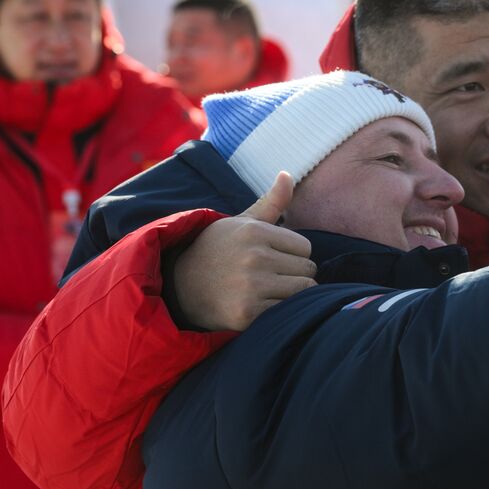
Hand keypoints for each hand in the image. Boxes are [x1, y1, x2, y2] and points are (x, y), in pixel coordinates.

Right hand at [172, 172, 317, 331]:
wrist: (180, 287)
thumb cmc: (218, 251)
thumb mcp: (240, 223)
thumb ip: (270, 202)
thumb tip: (287, 174)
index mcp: (254, 232)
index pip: (305, 247)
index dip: (292, 254)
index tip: (274, 258)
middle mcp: (254, 257)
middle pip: (307, 269)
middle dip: (295, 274)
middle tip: (271, 276)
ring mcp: (251, 287)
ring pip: (303, 290)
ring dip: (292, 293)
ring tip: (270, 290)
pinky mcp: (248, 313)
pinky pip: (288, 310)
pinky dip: (281, 310)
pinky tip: (262, 305)